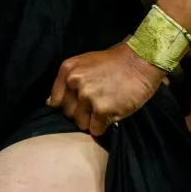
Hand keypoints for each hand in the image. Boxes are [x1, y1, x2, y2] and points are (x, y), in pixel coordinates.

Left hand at [48, 41, 166, 134]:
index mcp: (67, 71)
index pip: (55, 100)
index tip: (78, 105)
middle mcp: (74, 83)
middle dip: (81, 113)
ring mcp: (88, 96)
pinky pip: (96, 129)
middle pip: (68, 113)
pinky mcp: (102, 110)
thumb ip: (67, 82)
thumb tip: (50, 103)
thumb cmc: (113, 63)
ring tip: (105, 109)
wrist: (140, 62)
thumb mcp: (84, 64)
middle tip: (96, 107)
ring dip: (92, 121)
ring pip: (81, 123)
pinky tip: (112, 114)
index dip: (68, 105)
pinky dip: (103, 127)